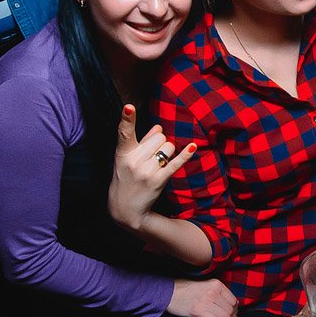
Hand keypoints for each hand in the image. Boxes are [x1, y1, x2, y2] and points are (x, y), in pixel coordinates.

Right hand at [108, 104, 195, 231]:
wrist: (124, 209)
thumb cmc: (126, 178)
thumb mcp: (127, 159)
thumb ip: (143, 141)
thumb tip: (159, 127)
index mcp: (123, 153)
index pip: (124, 132)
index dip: (126, 118)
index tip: (129, 107)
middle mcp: (134, 160)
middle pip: (159, 137)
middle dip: (160, 144)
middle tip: (151, 158)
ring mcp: (146, 171)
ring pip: (169, 147)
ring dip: (168, 153)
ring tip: (157, 165)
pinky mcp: (158, 180)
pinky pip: (175, 163)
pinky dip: (185, 155)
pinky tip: (192, 147)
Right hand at [167, 278, 237, 316]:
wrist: (170, 293)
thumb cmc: (186, 289)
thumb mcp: (206, 285)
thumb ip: (219, 293)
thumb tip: (232, 303)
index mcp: (216, 284)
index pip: (232, 299)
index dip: (236, 309)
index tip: (235, 313)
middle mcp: (213, 292)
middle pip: (230, 308)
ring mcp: (206, 302)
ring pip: (225, 315)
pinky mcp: (200, 312)